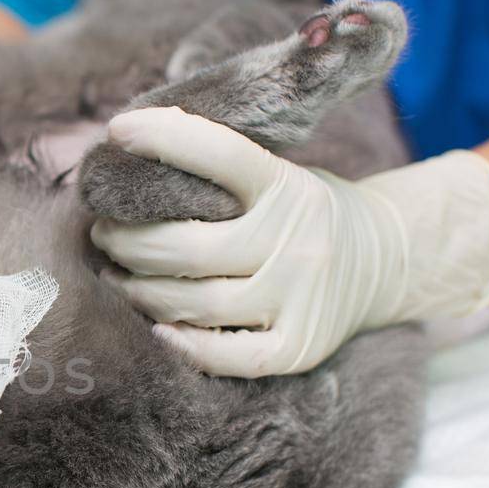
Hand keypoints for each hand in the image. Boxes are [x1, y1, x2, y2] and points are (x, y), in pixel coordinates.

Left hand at [90, 108, 488, 376]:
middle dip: (128, 243)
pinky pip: (226, 356)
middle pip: (188, 248)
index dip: (166, 139)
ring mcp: (302, 298)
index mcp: (288, 187)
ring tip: (115, 277)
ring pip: (196, 303)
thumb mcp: (279, 174)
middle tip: (102, 235)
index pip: (222, 155)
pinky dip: (181, 344)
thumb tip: (131, 145)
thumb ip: (220, 170)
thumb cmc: (304, 213)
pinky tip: (153, 327)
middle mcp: (299, 241)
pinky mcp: (300, 346)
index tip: (118, 131)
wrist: (387, 260)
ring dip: (139, 292)